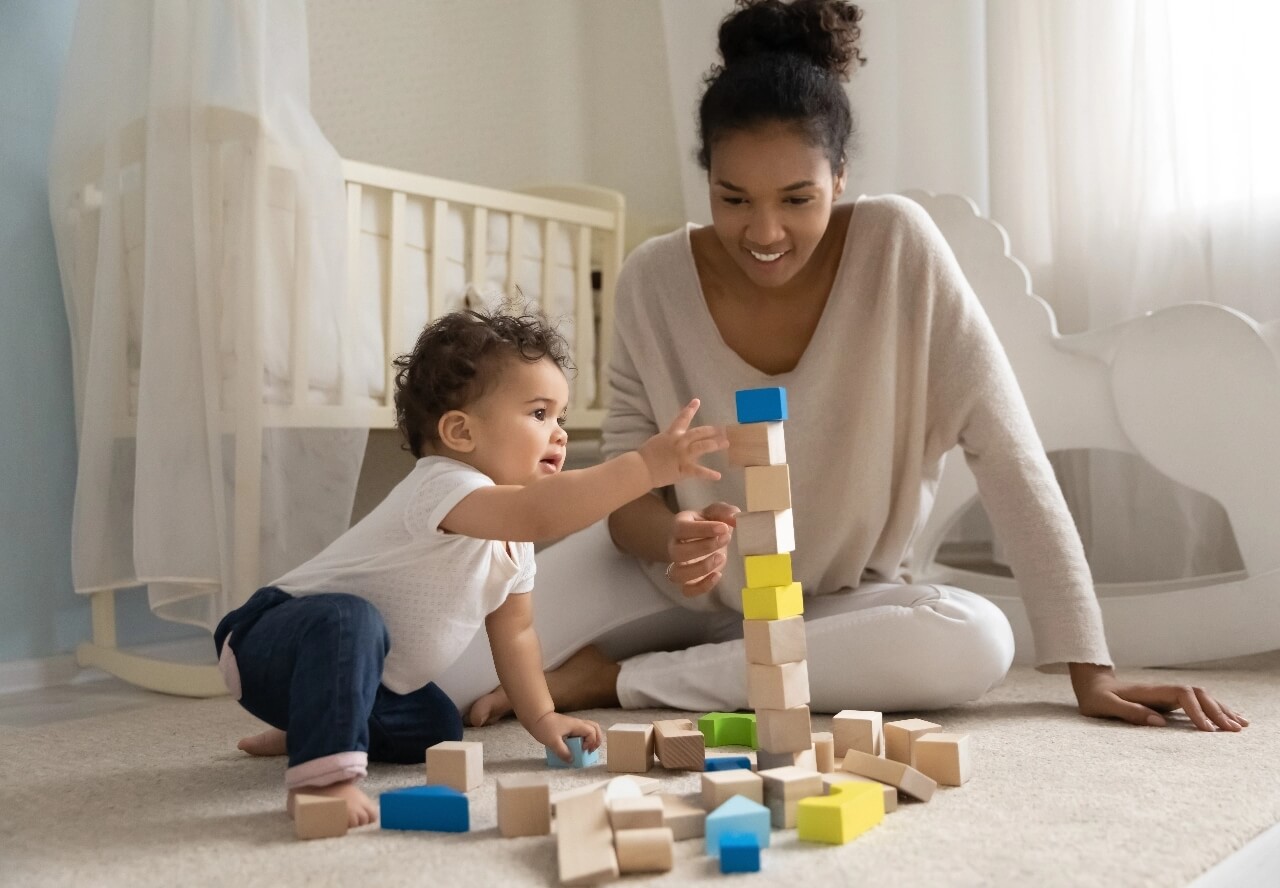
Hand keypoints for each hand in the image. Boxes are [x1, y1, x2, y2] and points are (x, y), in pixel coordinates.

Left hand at [532, 711, 602, 762]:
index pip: (592, 732)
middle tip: (591, 750)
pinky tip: (577, 745)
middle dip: (597, 739)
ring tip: (586, 748)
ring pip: (589, 728)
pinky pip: (582, 731)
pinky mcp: (569, 727)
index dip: (591, 742)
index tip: (582, 749)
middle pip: (595, 727)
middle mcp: (577, 723)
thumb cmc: (545, 727)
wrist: (537, 717)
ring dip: (591, 738)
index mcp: (576, 725)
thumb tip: (571, 760)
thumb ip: (563, 752)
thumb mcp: (553, 742)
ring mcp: (574, 724)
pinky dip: (584, 738)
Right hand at [638, 399, 728, 487]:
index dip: (690, 409)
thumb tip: (675, 439)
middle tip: (722, 430)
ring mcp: (682, 455)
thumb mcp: (658, 442)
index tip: (697, 401)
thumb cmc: (646, 456)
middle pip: (698, 433)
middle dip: (711, 430)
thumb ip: (669, 439)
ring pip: (701, 446)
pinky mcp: (683, 468)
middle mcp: (679, 442)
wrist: (640, 468)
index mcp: (671, 434)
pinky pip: (698, 471)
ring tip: (725, 443)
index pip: (682, 418)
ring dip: (714, 444)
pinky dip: (709, 474)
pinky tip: (718, 476)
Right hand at [666, 501, 738, 597]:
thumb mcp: (716, 512)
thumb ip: (725, 511)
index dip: (703, 529)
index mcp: (678, 526)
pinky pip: (687, 590)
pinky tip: (717, 575)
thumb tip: (734, 518)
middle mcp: (674, 547)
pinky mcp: (688, 581)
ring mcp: (679, 566)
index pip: (682, 529)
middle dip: (704, 547)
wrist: (698, 538)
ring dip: (701, 568)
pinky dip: (701, 587)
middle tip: (726, 538)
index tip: (724, 528)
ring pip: (677, 574)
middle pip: (678, 553)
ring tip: (721, 557)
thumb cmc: (707, 524)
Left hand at [1069, 662, 1248, 731]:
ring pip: (1202, 698)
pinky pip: (1197, 704)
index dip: (1196, 711)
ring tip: (1242, 725)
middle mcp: (1163, 691)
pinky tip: (1228, 719)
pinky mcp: (1169, 702)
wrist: (1093, 685)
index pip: (1183, 695)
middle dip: (1218, 711)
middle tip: (1235, 731)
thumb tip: (1159, 722)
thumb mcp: (1105, 705)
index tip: (1206, 730)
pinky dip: (1214, 711)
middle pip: (1199, 695)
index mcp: (1150, 691)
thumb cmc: (1096, 697)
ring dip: (1221, 710)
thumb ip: (1129, 711)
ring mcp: (1168, 695)